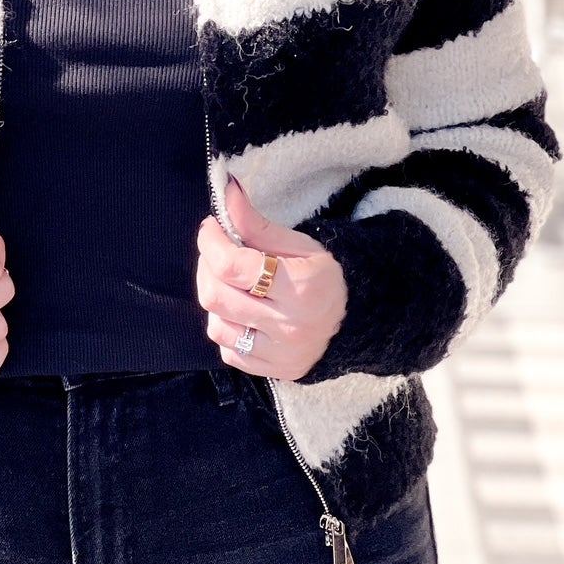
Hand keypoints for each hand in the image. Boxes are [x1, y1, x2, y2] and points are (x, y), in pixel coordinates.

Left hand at [196, 175, 346, 380]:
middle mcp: (290, 326)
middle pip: (216, 296)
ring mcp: (282, 354)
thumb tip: (226, 192)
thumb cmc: (323, 276)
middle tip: (218, 252)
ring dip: (216, 299)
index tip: (211, 228)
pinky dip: (227, 327)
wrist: (356, 321)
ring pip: (217, 326)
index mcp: (301, 288)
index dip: (211, 242)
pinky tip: (243, 313)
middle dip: (207, 267)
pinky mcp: (275, 372)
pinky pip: (228, 351)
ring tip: (233, 284)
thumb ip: (256, 223)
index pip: (232, 266)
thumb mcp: (298, 244)